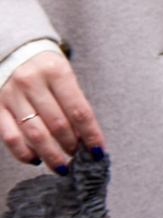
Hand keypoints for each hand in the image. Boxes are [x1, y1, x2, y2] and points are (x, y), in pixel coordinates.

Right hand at [1, 48, 101, 168]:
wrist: (14, 51)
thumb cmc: (46, 68)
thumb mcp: (64, 74)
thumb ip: (74, 101)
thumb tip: (85, 137)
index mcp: (56, 72)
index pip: (79, 110)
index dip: (91, 134)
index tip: (98, 151)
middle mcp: (32, 83)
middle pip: (57, 124)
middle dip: (71, 145)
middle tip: (79, 158)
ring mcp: (12, 95)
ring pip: (34, 134)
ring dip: (51, 154)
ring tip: (62, 165)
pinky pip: (10, 137)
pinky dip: (23, 153)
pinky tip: (36, 159)